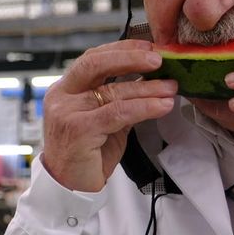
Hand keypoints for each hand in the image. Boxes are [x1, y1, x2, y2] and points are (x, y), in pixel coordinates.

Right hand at [41, 40, 178, 192]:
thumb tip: (152, 80)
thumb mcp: (106, 120)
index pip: (93, 58)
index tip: (149, 47)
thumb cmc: (87, 154)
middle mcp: (62, 96)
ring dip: (147, 88)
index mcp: (66, 89)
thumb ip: (121, 100)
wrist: (69, 187)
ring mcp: (66, 112)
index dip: (122, 50)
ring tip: (171, 88)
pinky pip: (117, 113)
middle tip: (160, 60)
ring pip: (113, 91)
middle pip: (96, 64)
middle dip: (131, 58)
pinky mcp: (78, 130)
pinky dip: (144, 107)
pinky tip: (162, 106)